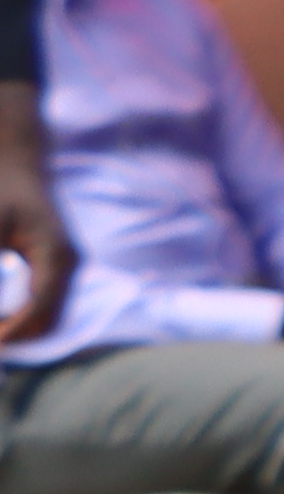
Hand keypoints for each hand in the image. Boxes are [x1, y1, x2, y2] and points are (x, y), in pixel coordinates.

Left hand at [0, 86, 55, 350]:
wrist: (14, 155)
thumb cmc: (2, 186)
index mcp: (57, 257)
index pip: (37, 312)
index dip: (9, 335)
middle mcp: (67, 265)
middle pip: (46, 321)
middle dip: (13, 338)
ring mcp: (64, 265)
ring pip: (45, 315)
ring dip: (17, 329)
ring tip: (0, 334)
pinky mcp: (52, 264)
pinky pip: (41, 303)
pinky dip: (19, 316)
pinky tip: (2, 320)